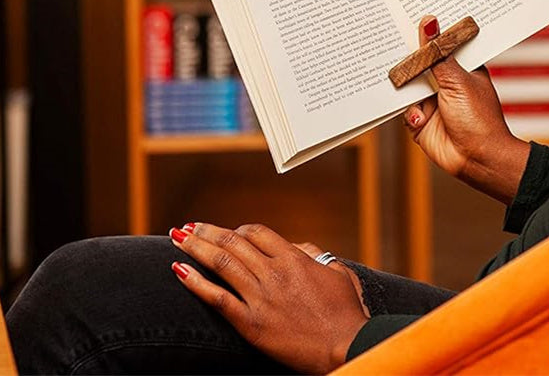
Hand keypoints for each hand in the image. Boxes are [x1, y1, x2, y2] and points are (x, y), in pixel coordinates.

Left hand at [169, 221, 369, 372]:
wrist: (345, 345)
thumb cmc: (345, 312)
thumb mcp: (338, 272)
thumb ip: (314, 254)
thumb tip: (295, 246)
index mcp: (294, 258)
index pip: (257, 233)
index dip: (237, 230)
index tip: (224, 232)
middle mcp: (274, 272)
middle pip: (233, 242)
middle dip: (207, 232)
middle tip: (189, 227)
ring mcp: (262, 297)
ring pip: (221, 263)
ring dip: (196, 248)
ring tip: (178, 239)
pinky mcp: (252, 324)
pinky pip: (218, 298)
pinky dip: (196, 282)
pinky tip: (179, 271)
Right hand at [405, 15, 529, 204]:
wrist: (477, 160)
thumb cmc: (478, 119)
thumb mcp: (456, 80)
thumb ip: (437, 54)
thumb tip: (428, 22)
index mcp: (461, 66)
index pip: (441, 43)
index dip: (427, 31)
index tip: (408, 11)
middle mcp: (445, 81)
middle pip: (420, 63)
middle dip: (408, 56)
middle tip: (389, 37)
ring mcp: (432, 100)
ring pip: (408, 85)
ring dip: (405, 85)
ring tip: (397, 76)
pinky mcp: (420, 119)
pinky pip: (404, 109)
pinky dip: (409, 112)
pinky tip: (419, 116)